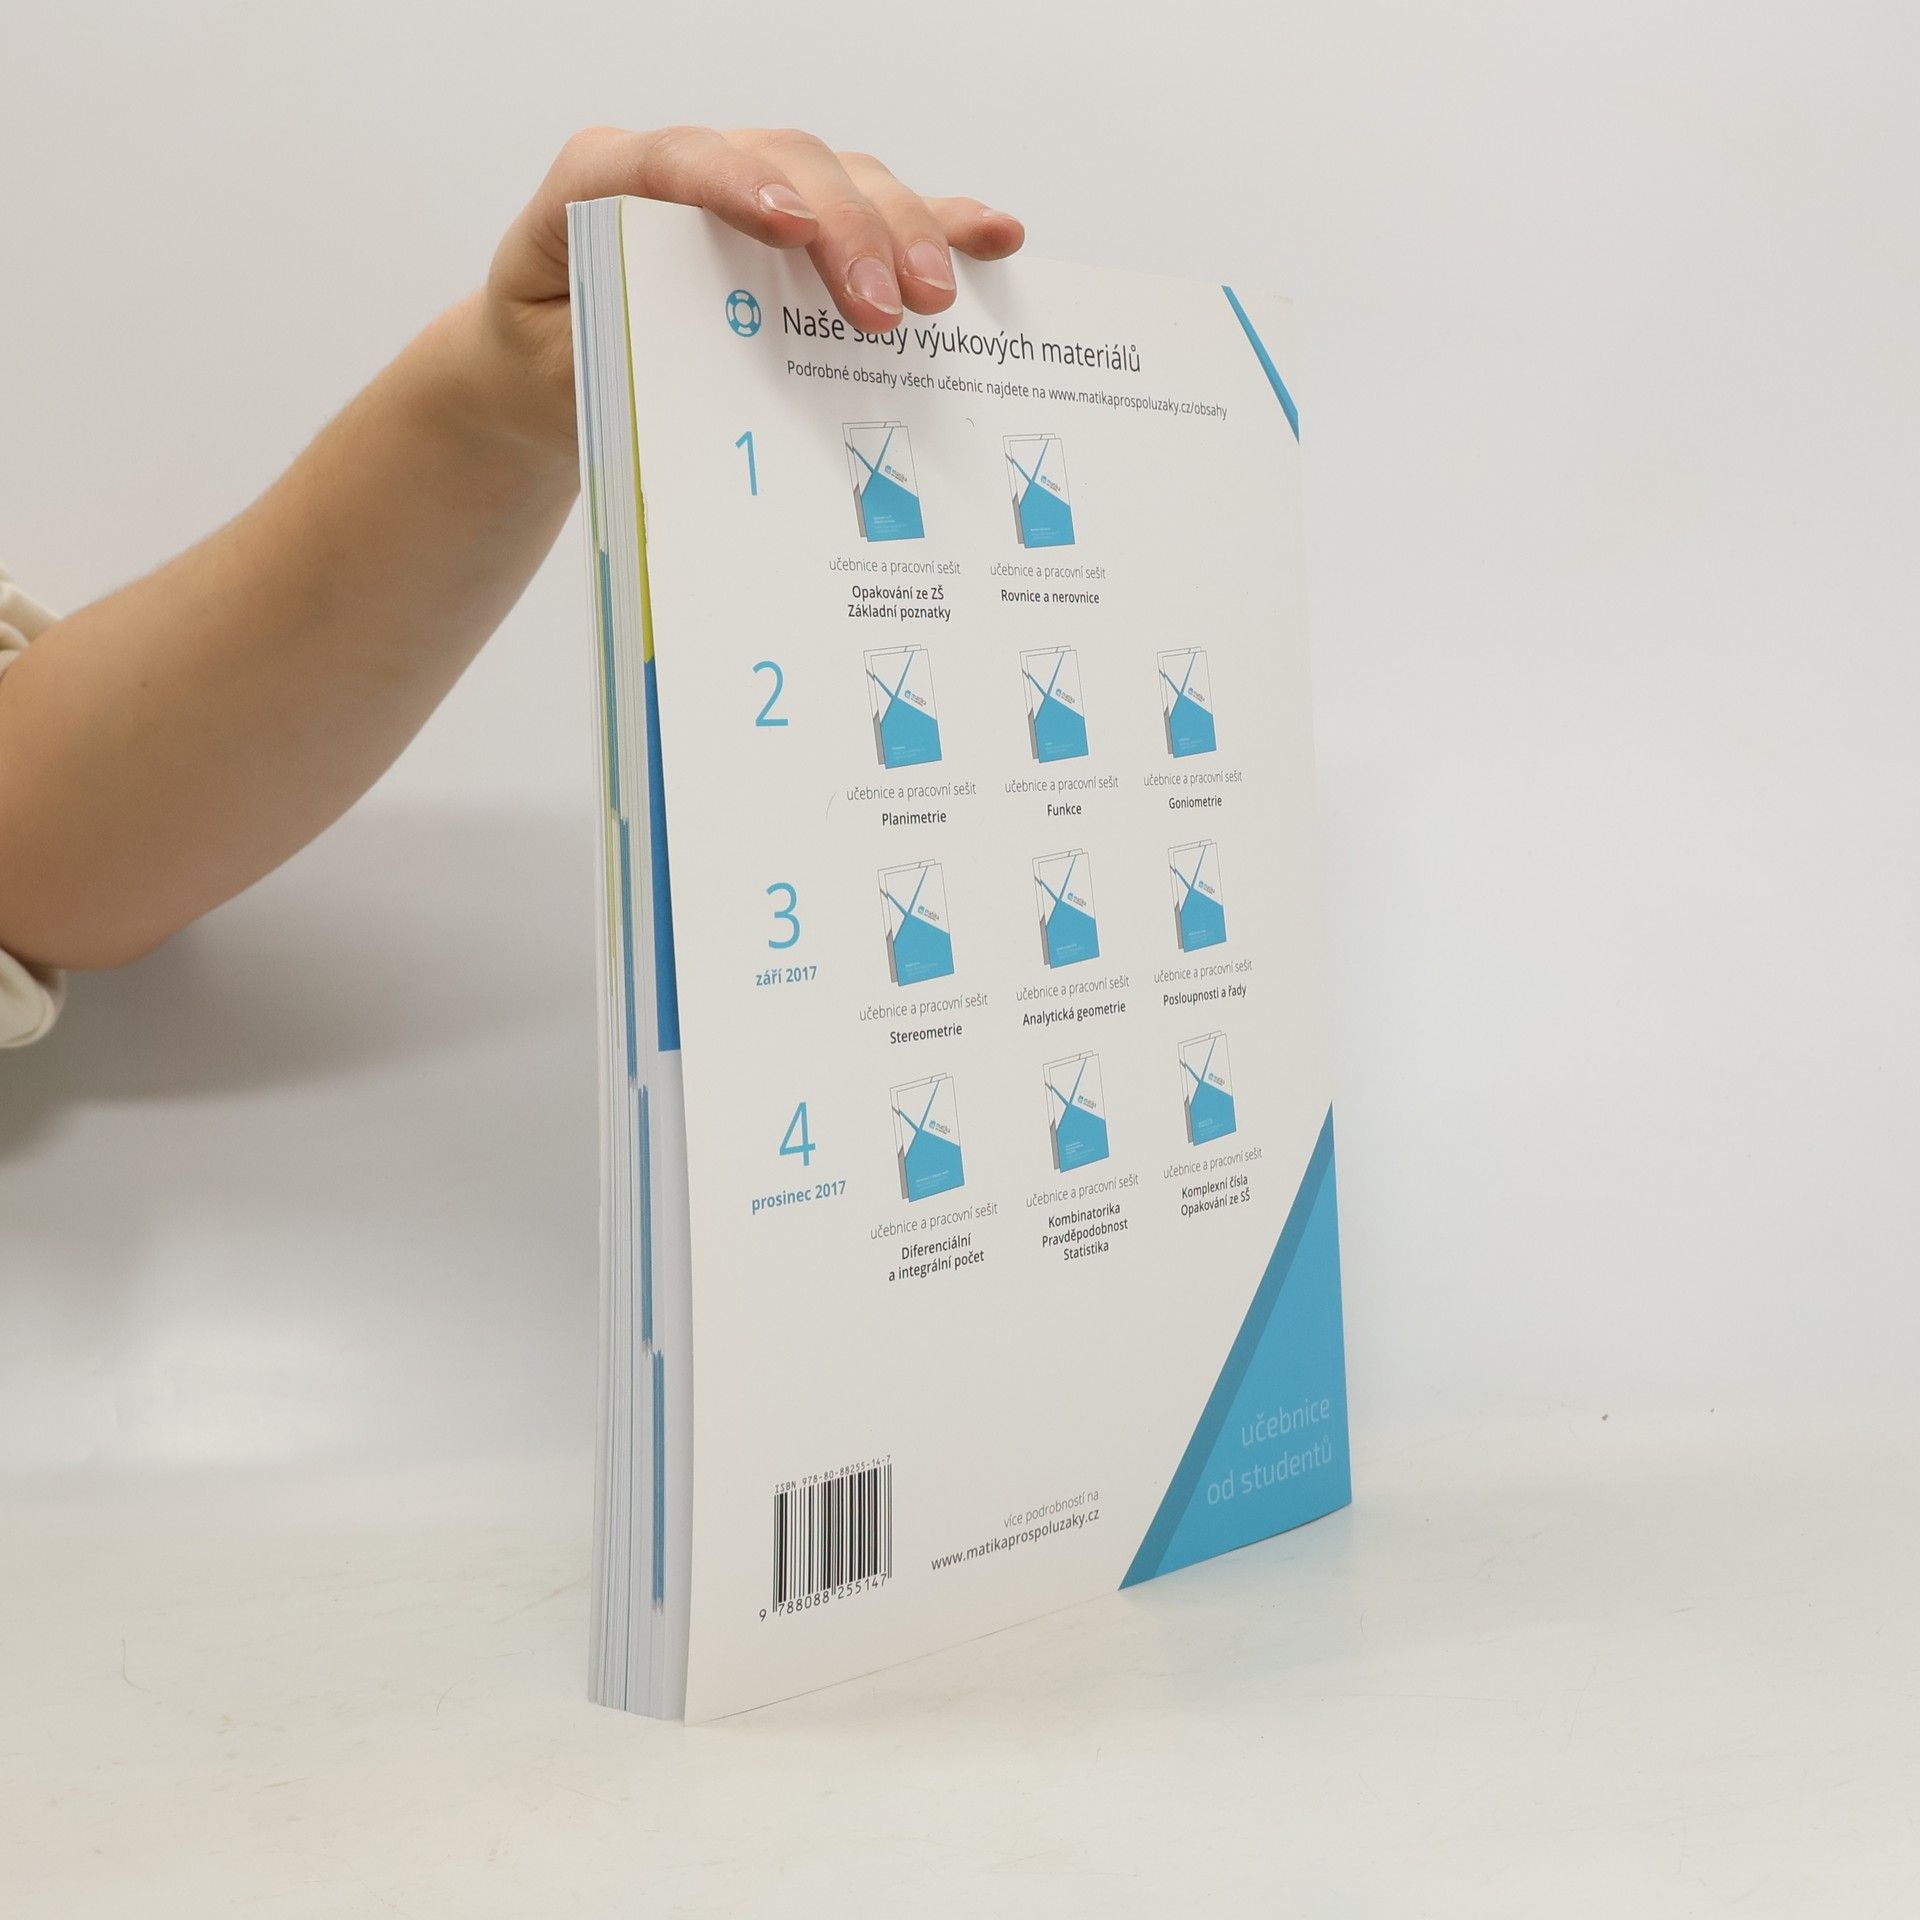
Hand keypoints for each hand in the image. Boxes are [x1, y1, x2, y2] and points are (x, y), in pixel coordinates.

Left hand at [468, 125, 1024, 451]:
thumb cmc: (551, 359)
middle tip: (885, 309)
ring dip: (900, 230)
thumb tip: (687, 363)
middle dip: (846, 227)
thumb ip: (607, 353)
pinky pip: (878, 214)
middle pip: (785, 160)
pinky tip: (994, 237)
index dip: (739, 180)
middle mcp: (687, 169)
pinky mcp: (803, 231)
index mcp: (601, 184)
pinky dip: (939, 223)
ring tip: (935, 300)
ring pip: (842, 177)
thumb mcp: (554, 370)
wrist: (547, 364)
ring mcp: (755, 192)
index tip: (793, 226)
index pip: (672, 159)